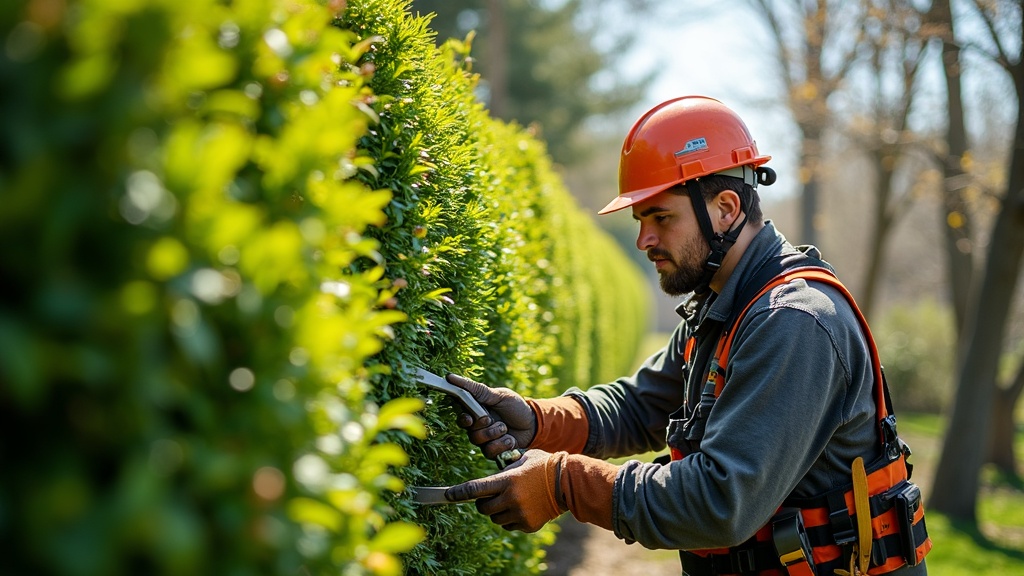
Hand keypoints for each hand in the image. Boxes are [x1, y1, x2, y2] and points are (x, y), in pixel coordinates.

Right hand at [445, 373, 536, 460]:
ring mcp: (485, 439)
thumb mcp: (498, 395)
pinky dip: (501, 445)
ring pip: (478, 442)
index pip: (461, 415)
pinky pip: (489, 452)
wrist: (533, 424)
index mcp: (477, 411)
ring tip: (505, 429)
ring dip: (494, 434)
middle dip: (482, 426)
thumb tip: (451, 377)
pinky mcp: (494, 450)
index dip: (463, 418)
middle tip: (492, 420)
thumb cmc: (515, 406)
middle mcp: (478, 426)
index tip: (469, 419)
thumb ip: (477, 390)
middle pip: (469, 431)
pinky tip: (510, 439)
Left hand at [446, 449, 564, 532]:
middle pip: (483, 508)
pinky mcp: (528, 525)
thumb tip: (491, 475)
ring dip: (497, 512)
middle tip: (490, 496)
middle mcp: (511, 498)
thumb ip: (506, 467)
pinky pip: (509, 526)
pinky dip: (511, 519)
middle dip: (482, 503)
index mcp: (507, 480)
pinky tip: (521, 508)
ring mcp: (519, 513)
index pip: (475, 488)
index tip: (447, 496)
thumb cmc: (544, 465)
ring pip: (495, 519)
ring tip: (510, 501)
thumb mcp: (523, 458)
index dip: (458, 493)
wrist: (568, 482)